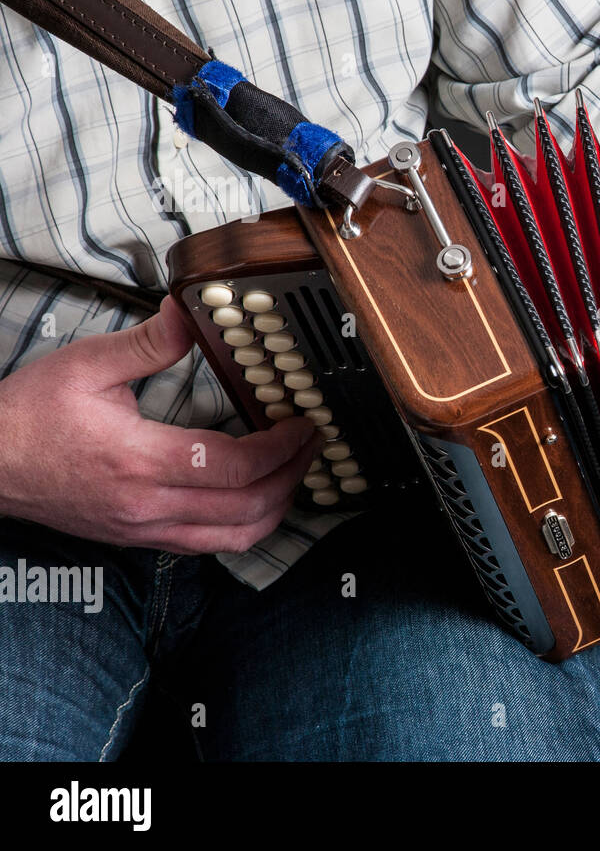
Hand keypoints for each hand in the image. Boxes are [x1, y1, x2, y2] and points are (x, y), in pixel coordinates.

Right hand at [0, 296, 320, 552]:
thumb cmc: (30, 415)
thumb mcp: (87, 364)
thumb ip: (149, 343)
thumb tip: (190, 312)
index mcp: (140, 459)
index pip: (235, 466)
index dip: (282, 448)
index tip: (303, 424)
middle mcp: (148, 504)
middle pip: (248, 507)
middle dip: (293, 475)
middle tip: (312, 444)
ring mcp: (145, 529)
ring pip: (235, 537)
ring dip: (278, 506)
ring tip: (295, 472)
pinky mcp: (140, 539)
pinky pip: (209, 545)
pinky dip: (246, 526)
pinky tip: (258, 497)